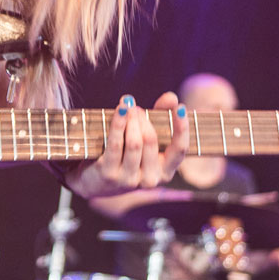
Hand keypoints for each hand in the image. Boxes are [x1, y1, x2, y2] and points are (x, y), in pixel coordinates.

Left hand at [65, 91, 189, 197]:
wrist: (96, 182)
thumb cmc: (127, 155)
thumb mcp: (146, 139)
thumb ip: (161, 116)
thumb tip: (172, 97)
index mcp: (166, 172)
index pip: (180, 149)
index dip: (181, 127)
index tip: (180, 107)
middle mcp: (151, 180)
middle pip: (151, 139)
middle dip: (143, 118)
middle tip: (134, 107)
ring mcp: (130, 180)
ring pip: (134, 142)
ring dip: (130, 119)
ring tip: (125, 107)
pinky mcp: (110, 175)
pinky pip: (116, 144)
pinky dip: (118, 124)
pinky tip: (118, 111)